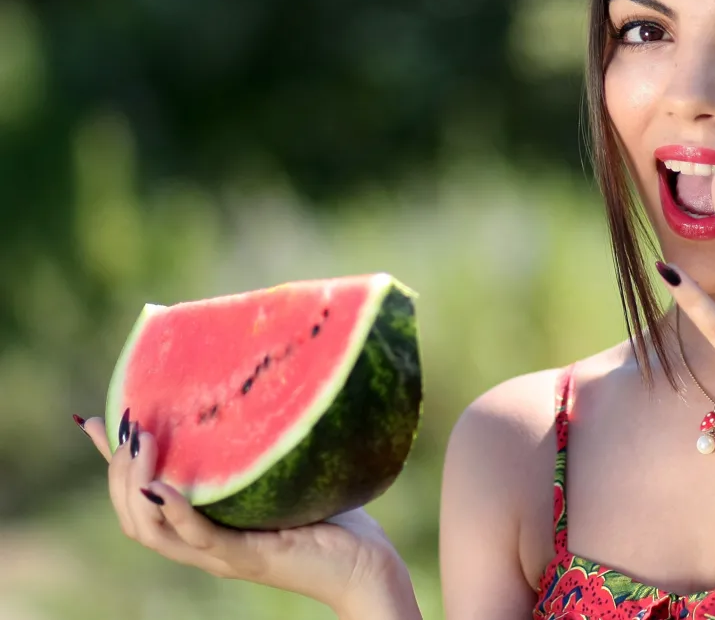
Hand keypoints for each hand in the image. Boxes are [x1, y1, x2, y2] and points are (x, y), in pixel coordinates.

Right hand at [76, 414, 405, 614]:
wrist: (370, 569)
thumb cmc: (338, 522)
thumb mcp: (286, 479)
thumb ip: (262, 452)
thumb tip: (259, 396)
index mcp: (208, 528)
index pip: (142, 499)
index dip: (112, 465)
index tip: (94, 422)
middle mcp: (206, 545)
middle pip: (133, 516)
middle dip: (117, 471)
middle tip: (127, 428)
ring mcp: (223, 556)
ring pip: (151, 529)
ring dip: (136, 485)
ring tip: (141, 444)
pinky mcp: (249, 558)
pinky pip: (199, 539)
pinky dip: (177, 512)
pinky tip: (166, 487)